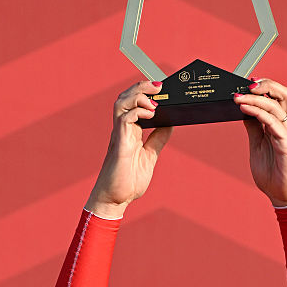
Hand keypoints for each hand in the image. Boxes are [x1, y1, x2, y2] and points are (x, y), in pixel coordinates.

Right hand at [85, 81, 171, 217]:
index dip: (144, 92)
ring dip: (138, 95)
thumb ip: (157, 140)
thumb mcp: (149, 157)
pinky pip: (125, 119)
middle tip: (159, 85)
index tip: (160, 88)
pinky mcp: (120, 144)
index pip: (133, 103)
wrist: (116, 200)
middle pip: (126, 98)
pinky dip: (138, 112)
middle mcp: (122, 130)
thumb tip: (170, 124)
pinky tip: (151, 115)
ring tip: (154, 98)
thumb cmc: (128, 181)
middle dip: (141, 87)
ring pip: (122, 103)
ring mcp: (119, 136)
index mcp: (129, 132)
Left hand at [234, 79, 286, 206]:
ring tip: (238, 97)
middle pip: (283, 94)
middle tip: (246, 84)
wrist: (283, 196)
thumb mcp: (257, 146)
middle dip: (266, 84)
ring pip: (276, 104)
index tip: (245, 84)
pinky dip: (258, 112)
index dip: (264, 87)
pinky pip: (272, 122)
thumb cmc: (273, 174)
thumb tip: (244, 111)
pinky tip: (244, 109)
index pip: (277, 97)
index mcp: (281, 125)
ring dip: (255, 97)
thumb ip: (254, 128)